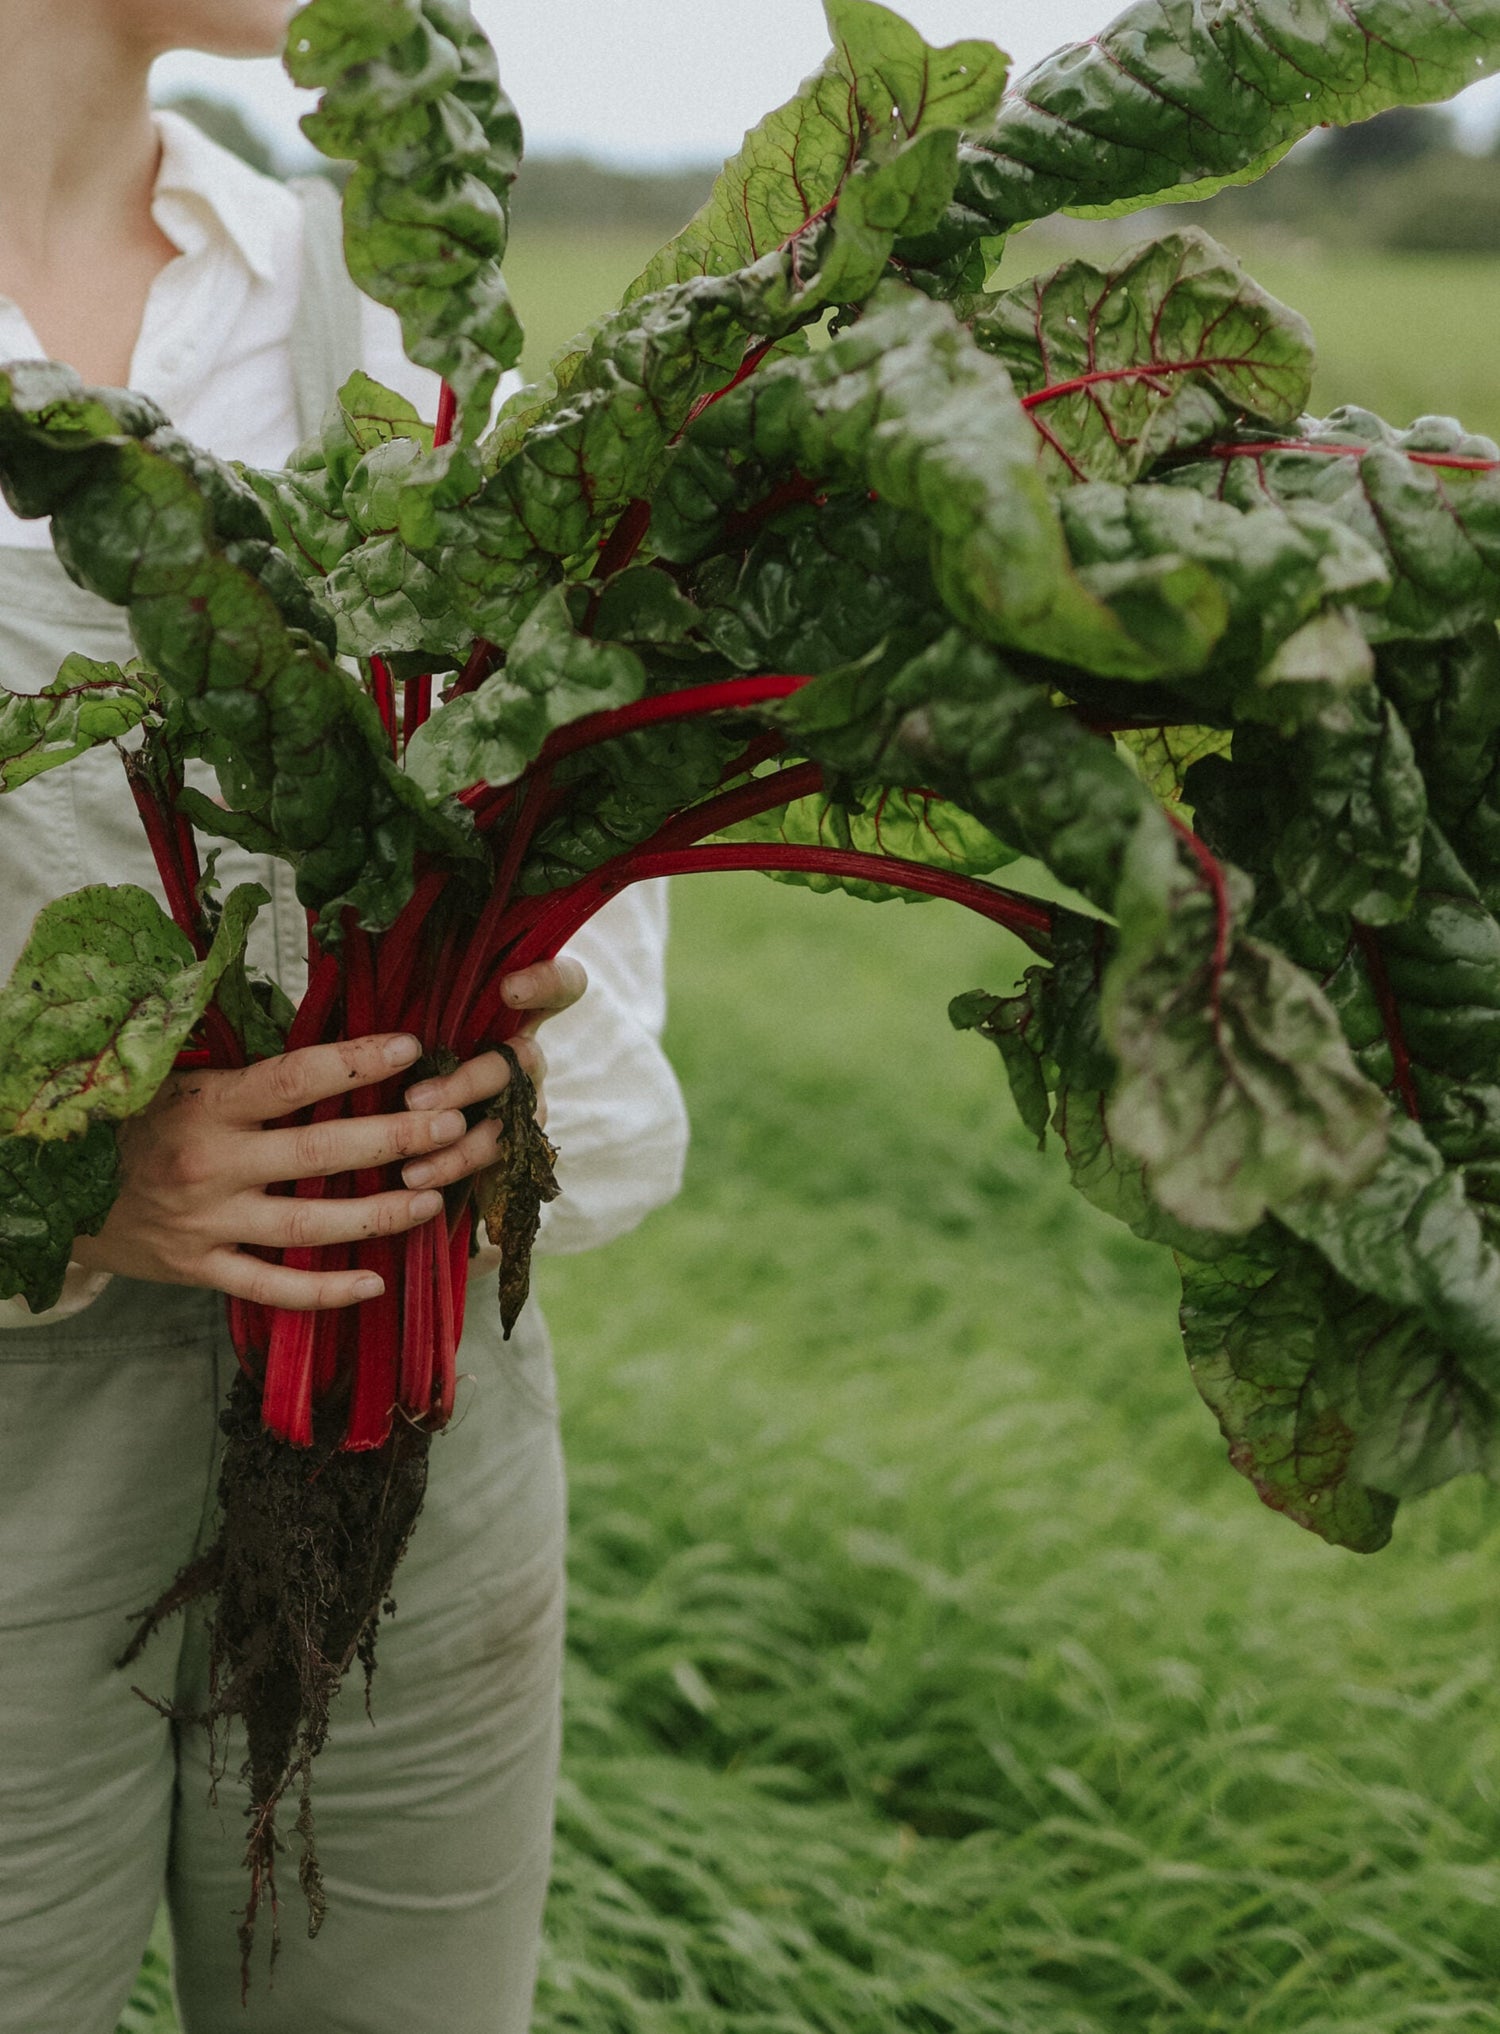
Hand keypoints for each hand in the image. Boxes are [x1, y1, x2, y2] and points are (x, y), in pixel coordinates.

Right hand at [71, 956, 585, 1309]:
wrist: (46, 1187)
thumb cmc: (128, 1118)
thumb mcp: (173, 1073)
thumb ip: (240, 1060)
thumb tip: (316, 1007)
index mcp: (206, 1102)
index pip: (294, 1079)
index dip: (355, 1062)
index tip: (411, 1045)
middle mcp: (211, 1163)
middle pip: (320, 1155)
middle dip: (395, 1139)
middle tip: (451, 1125)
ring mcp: (206, 1222)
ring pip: (309, 1227)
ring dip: (379, 1215)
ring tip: (435, 1199)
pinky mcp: (197, 1268)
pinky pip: (271, 1288)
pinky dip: (324, 1290)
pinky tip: (375, 1281)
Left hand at [395, 956, 586, 1191]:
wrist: (400, 1135)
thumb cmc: (398, 1063)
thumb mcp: (396, 1026)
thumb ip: (396, 997)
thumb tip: (348, 941)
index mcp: (504, 1013)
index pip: (559, 985)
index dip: (547, 983)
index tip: (508, 989)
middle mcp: (523, 1054)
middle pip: (524, 1057)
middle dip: (471, 1080)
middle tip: (418, 1100)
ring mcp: (524, 1102)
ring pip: (510, 1117)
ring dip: (462, 1141)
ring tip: (411, 1163)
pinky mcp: (515, 1149)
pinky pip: (496, 1159)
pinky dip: (453, 1168)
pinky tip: (417, 1178)